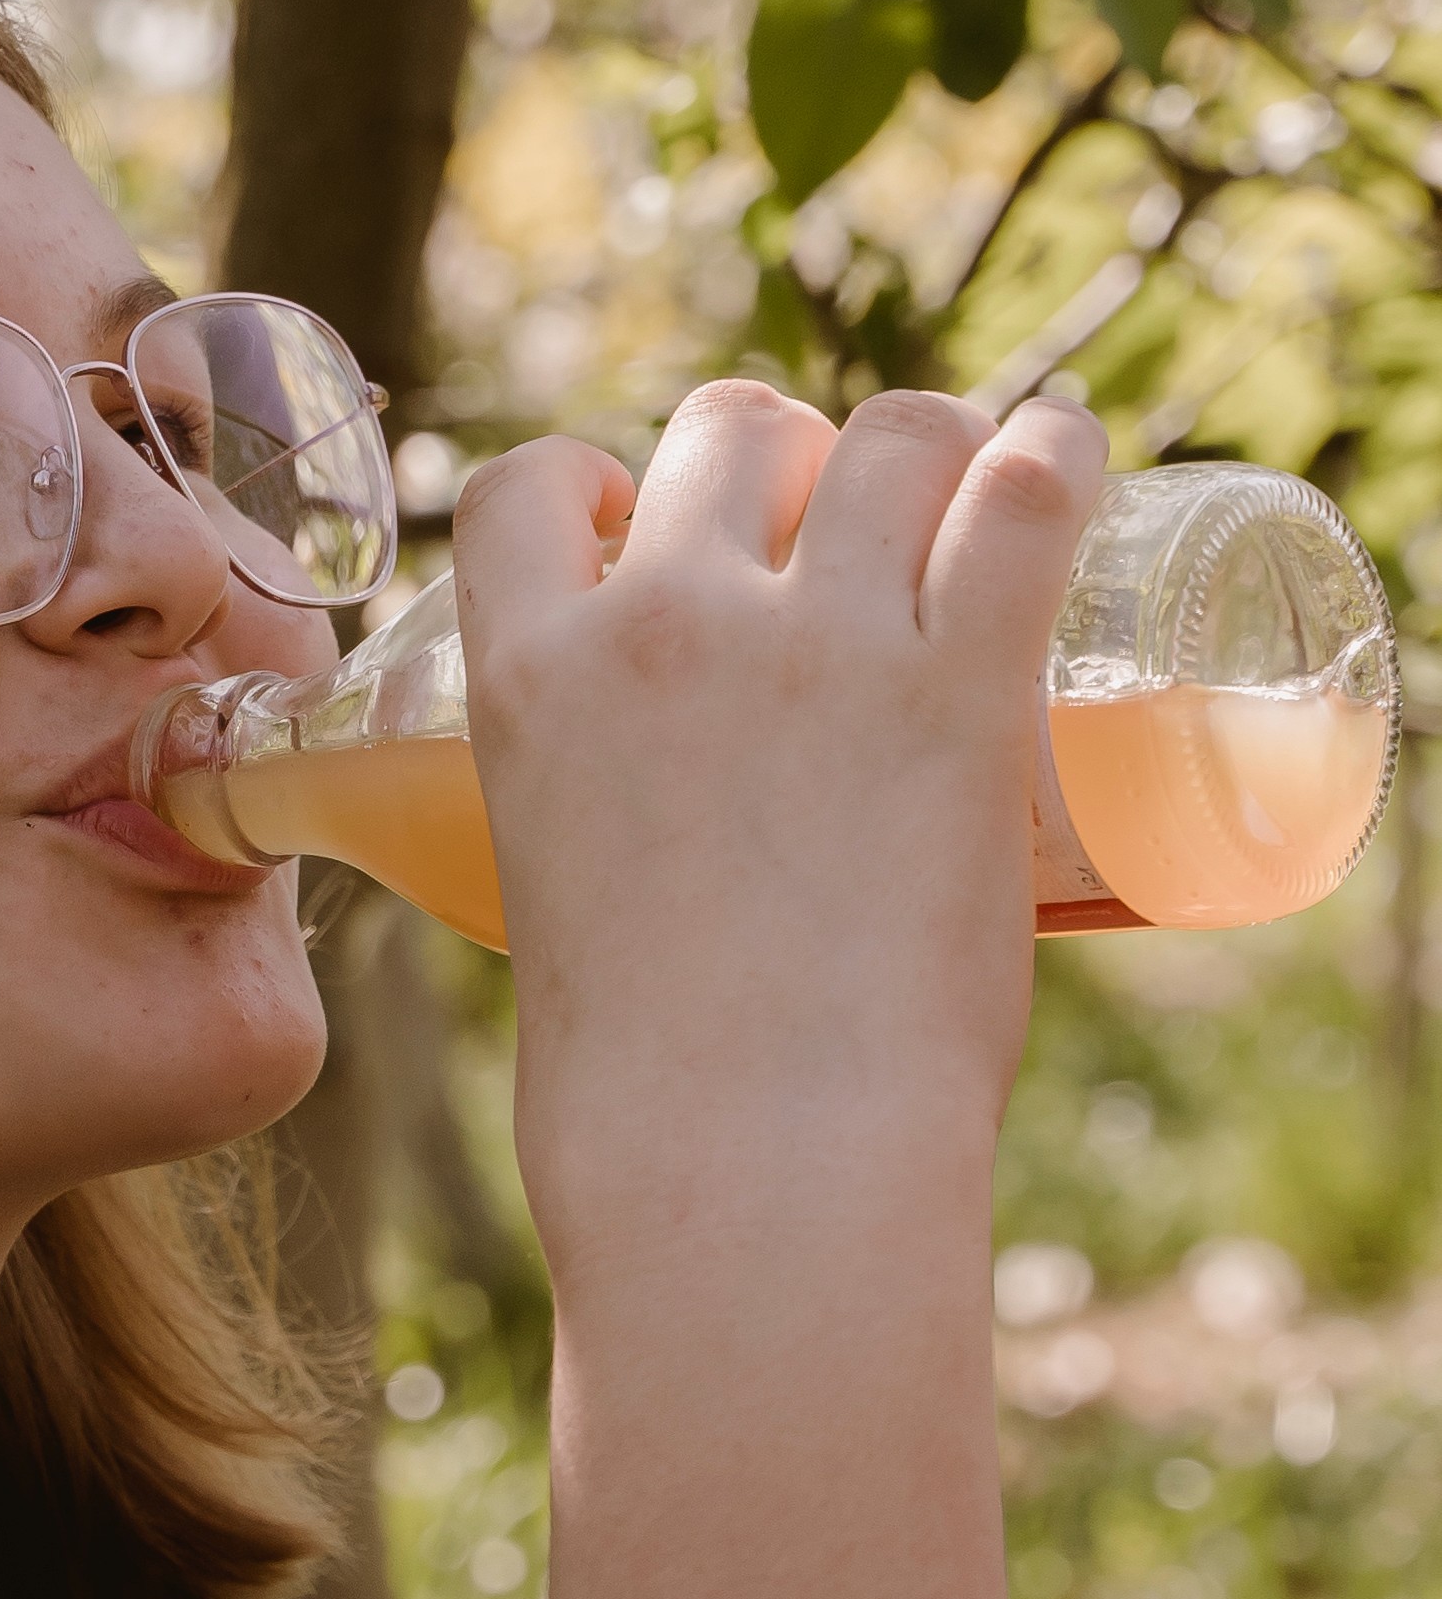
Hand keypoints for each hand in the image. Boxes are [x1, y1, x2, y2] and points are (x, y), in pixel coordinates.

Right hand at [456, 376, 1103, 1280]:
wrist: (749, 1169)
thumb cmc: (646, 1105)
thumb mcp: (558, 915)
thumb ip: (597, 839)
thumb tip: (672, 869)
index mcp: (529, 682)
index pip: (531, 486)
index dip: (600, 481)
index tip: (645, 521)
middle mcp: (664, 623)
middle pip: (731, 429)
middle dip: (790, 458)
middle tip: (843, 536)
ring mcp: (816, 643)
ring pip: (890, 433)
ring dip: (932, 445)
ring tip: (974, 492)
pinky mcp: (958, 683)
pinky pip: (1026, 495)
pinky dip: (1058, 450)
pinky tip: (1069, 452)